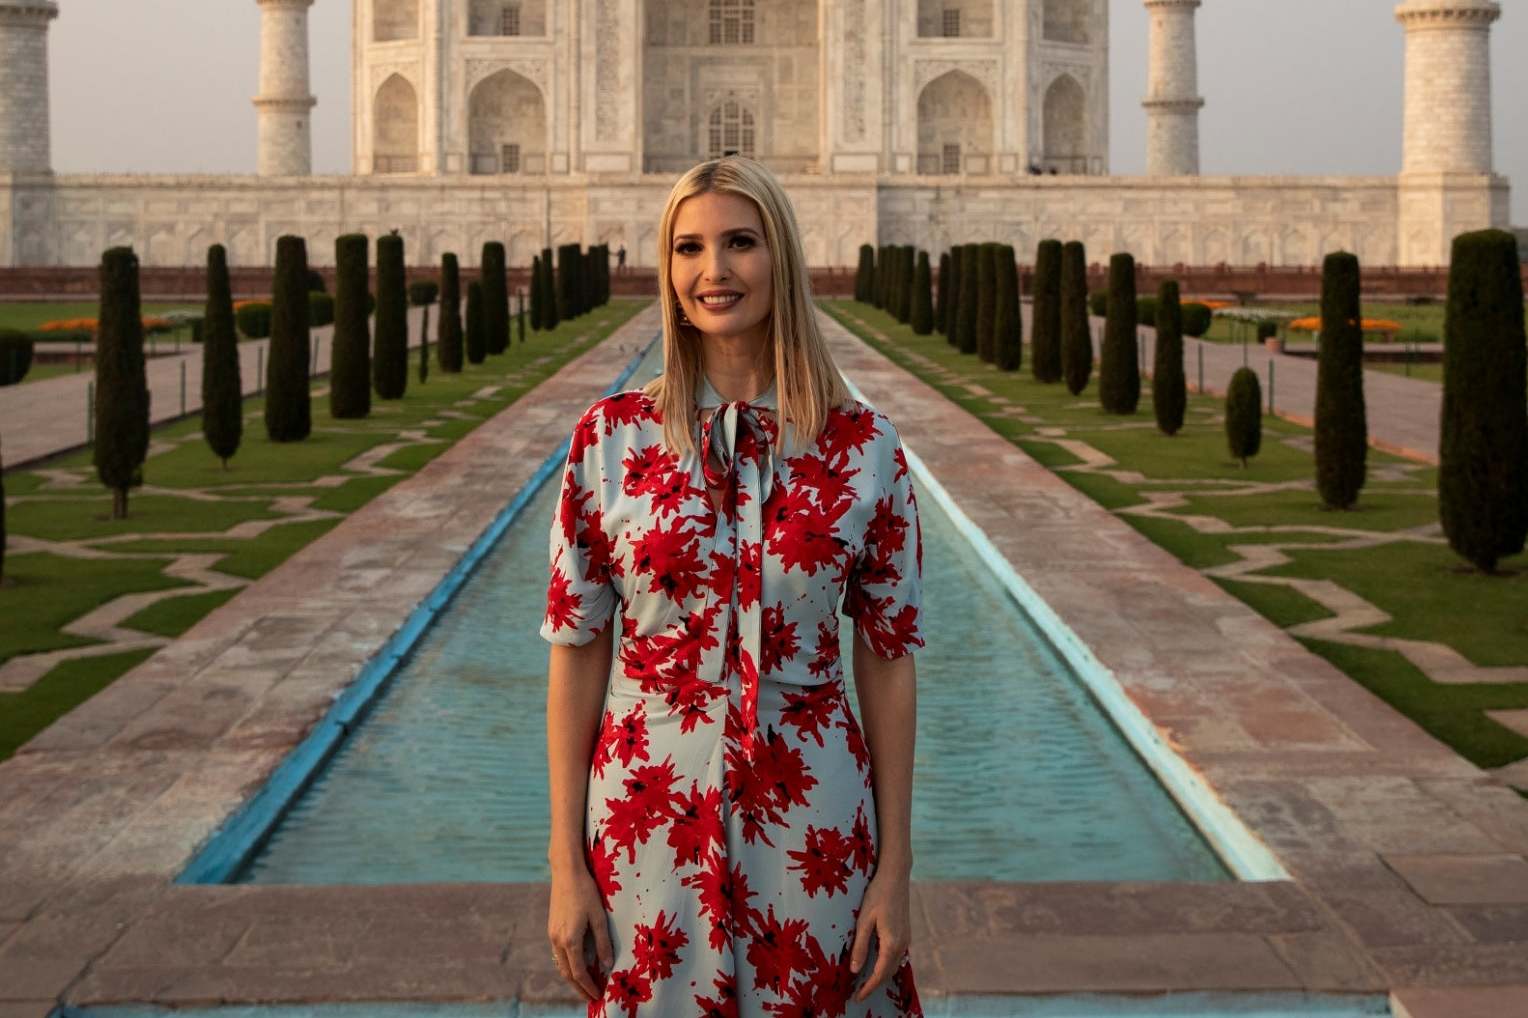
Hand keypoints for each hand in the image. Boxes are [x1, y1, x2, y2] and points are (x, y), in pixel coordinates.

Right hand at [547, 864, 613, 1002]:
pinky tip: (577, 964)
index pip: (579, 972)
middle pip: (567, 973)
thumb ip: (603, 942)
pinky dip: (568, 964)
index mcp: (570, 940)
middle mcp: (557, 940)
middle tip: (591, 997)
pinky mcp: (552, 928)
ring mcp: (552, 934)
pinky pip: (558, 954)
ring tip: (585, 985)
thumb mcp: (599, 917)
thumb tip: (607, 965)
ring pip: (561, 964)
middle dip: (579, 988)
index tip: (598, 996)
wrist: (566, 872)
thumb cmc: (585, 892)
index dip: (588, 986)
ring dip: (572, 977)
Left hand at [848, 866, 911, 1002]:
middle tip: (858, 994)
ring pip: (894, 965)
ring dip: (881, 976)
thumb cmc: (877, 894)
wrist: (896, 876)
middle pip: (888, 973)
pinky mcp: (905, 933)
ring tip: (865, 982)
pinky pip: (896, 956)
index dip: (868, 988)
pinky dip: (886, 965)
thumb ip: (860, 946)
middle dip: (874, 985)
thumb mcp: (864, 920)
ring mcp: (906, 939)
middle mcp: (902, 944)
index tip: (857, 998)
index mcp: (892, 943)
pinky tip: (876, 964)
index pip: (880, 974)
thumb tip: (854, 970)